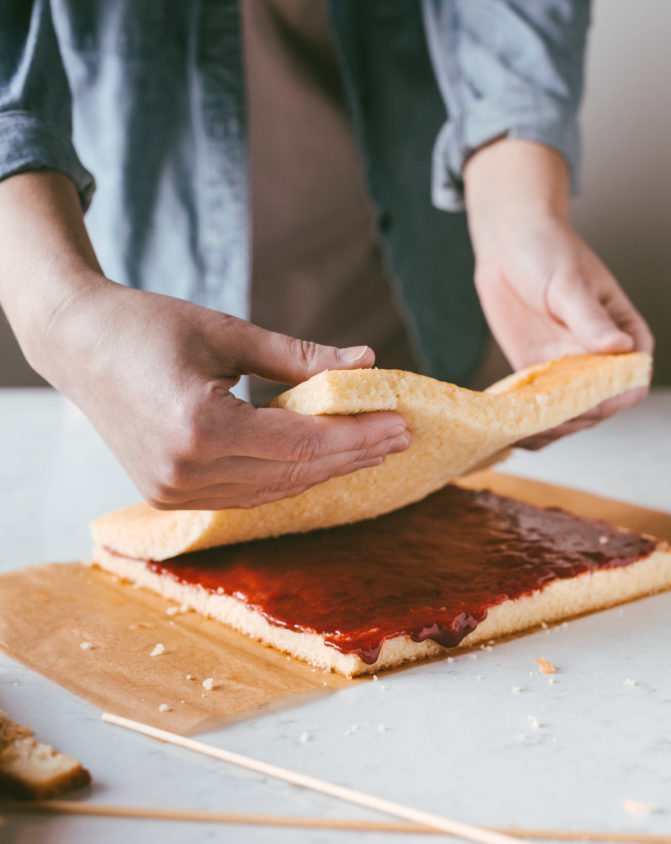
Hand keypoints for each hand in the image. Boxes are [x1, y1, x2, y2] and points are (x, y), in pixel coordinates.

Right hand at [42, 279, 408, 508]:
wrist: (76, 344)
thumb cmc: (147, 325)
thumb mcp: (227, 332)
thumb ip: (298, 356)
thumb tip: (364, 360)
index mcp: (200, 425)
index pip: (302, 441)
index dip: (357, 435)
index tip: (399, 421)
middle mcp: (187, 470)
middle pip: (294, 472)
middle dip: (352, 455)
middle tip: (397, 436)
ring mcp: (174, 490)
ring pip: (273, 490)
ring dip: (324, 470)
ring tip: (369, 447)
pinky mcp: (168, 496)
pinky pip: (245, 494)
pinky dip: (286, 477)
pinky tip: (319, 460)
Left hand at [464, 141, 652, 447]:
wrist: (509, 244)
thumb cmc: (548, 251)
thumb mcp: (569, 282)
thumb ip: (591, 319)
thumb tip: (619, 348)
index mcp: (625, 336)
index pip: (631, 381)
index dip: (613, 399)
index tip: (587, 405)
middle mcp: (600, 359)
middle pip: (598, 407)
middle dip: (574, 420)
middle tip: (544, 424)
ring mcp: (567, 370)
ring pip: (567, 415)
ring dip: (549, 430)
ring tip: (524, 436)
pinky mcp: (536, 375)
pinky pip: (537, 409)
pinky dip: (526, 425)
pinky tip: (510, 435)